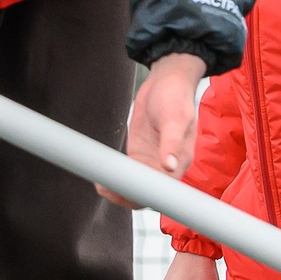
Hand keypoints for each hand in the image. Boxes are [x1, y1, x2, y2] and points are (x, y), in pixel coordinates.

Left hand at [101, 52, 206, 206]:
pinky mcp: (140, 154)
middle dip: (127, 196)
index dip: (145, 196)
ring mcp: (152, 161)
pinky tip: (103, 176)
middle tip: (106, 190)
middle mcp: (167, 166)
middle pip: (148, 192)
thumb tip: (170, 166)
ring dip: (120, 189)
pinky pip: (129, 172)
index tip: (125, 194)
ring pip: (137, 185)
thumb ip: (172, 142)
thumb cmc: (176, 97)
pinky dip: (117, 177)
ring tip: (100, 186)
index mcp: (180, 161)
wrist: (166, 82)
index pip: (164, 190)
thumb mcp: (175, 117)